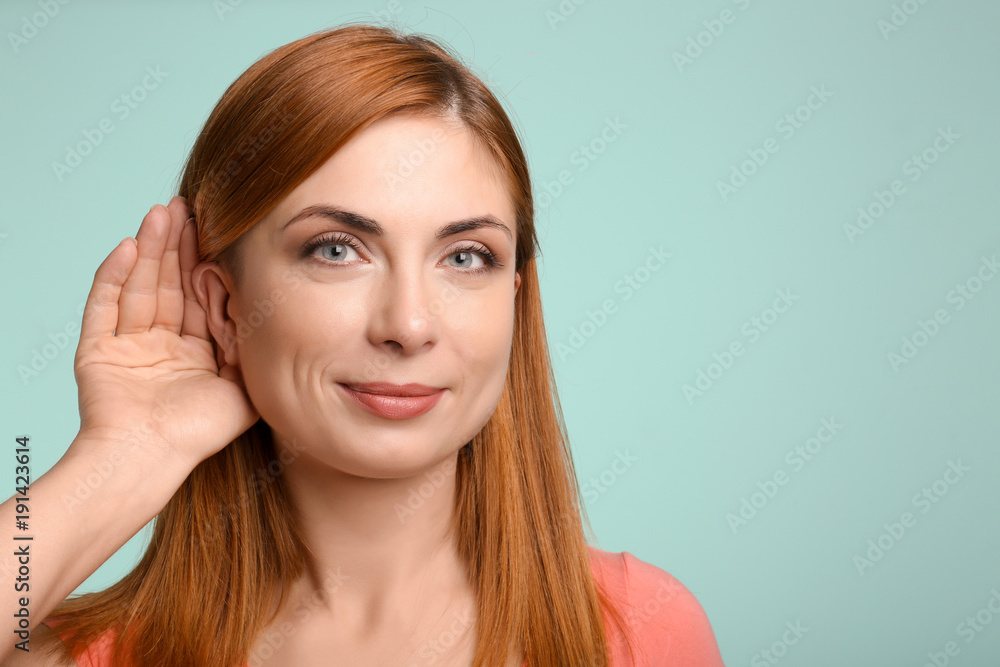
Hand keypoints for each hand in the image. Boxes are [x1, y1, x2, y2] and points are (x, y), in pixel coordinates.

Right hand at [72, 196, 259, 467]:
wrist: (151, 458)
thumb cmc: (198, 432)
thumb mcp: (243, 389)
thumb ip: (253, 354)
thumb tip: (275, 315)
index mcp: (194, 355)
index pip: (200, 299)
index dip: (206, 265)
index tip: (216, 231)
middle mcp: (160, 347)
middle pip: (169, 285)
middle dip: (178, 246)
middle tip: (187, 207)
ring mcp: (127, 347)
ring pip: (140, 286)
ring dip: (150, 249)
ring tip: (162, 213)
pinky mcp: (97, 350)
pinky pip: (104, 305)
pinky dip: (114, 275)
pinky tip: (128, 246)